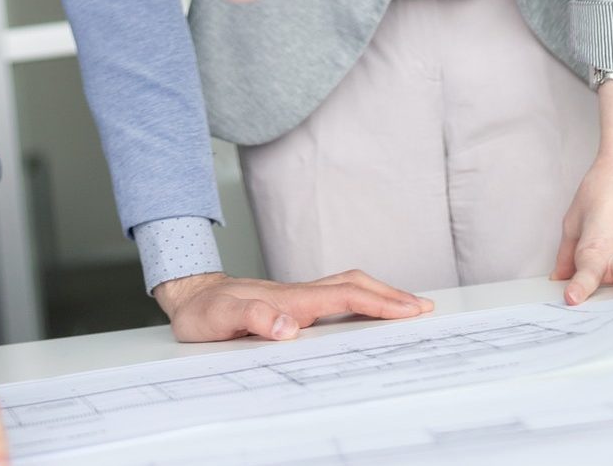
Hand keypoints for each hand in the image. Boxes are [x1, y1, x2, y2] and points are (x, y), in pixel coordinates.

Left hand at [153, 269, 432, 340]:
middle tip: (423, 307)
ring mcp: (296, 298)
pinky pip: (335, 299)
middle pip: (354, 285)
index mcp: (291, 300)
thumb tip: (287, 326)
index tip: (411, 310)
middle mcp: (298, 295)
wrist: (188, 296)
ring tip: (406, 307)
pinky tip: (365, 313)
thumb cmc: (203, 311)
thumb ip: (251, 319)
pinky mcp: (291, 305)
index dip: (380, 303)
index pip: (345, 297)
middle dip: (390, 295)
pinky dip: (360, 302)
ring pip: (347, 289)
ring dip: (379, 296)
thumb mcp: (219, 320)